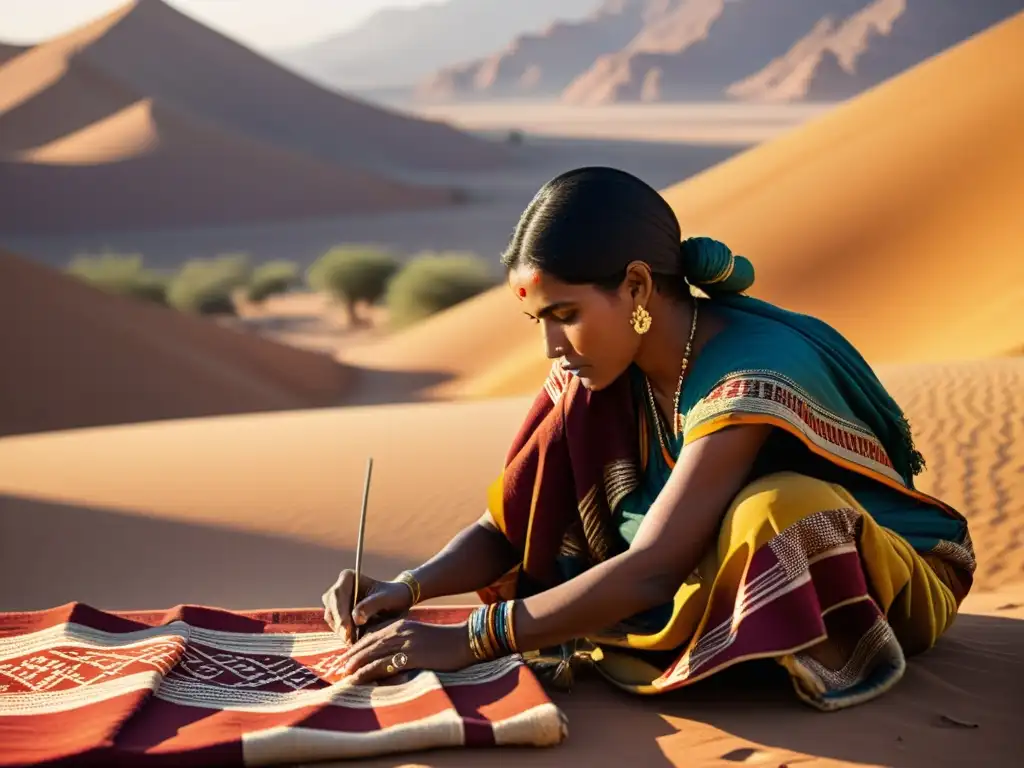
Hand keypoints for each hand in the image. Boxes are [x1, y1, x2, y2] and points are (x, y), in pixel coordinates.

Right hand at [321, 569, 413, 644]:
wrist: (396, 601)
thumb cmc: (393, 596)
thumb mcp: (386, 599)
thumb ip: (372, 605)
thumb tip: (356, 619)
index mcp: (348, 577)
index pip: (338, 595)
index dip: (340, 612)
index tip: (347, 629)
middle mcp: (338, 588)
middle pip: (332, 607)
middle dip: (340, 624)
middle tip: (350, 640)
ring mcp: (336, 602)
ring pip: (331, 618)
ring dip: (341, 631)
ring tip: (353, 641)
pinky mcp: (338, 614)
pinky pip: (335, 625)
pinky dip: (343, 633)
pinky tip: (353, 640)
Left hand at [336, 618, 475, 684]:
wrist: (464, 641)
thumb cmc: (442, 643)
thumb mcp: (417, 636)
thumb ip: (400, 642)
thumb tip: (383, 657)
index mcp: (400, 625)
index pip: (371, 636)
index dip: (356, 648)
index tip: (344, 659)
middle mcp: (400, 631)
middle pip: (368, 644)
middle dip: (351, 656)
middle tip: (338, 668)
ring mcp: (406, 643)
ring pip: (373, 654)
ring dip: (356, 665)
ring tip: (344, 675)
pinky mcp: (412, 655)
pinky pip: (385, 664)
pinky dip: (369, 672)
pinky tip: (360, 679)